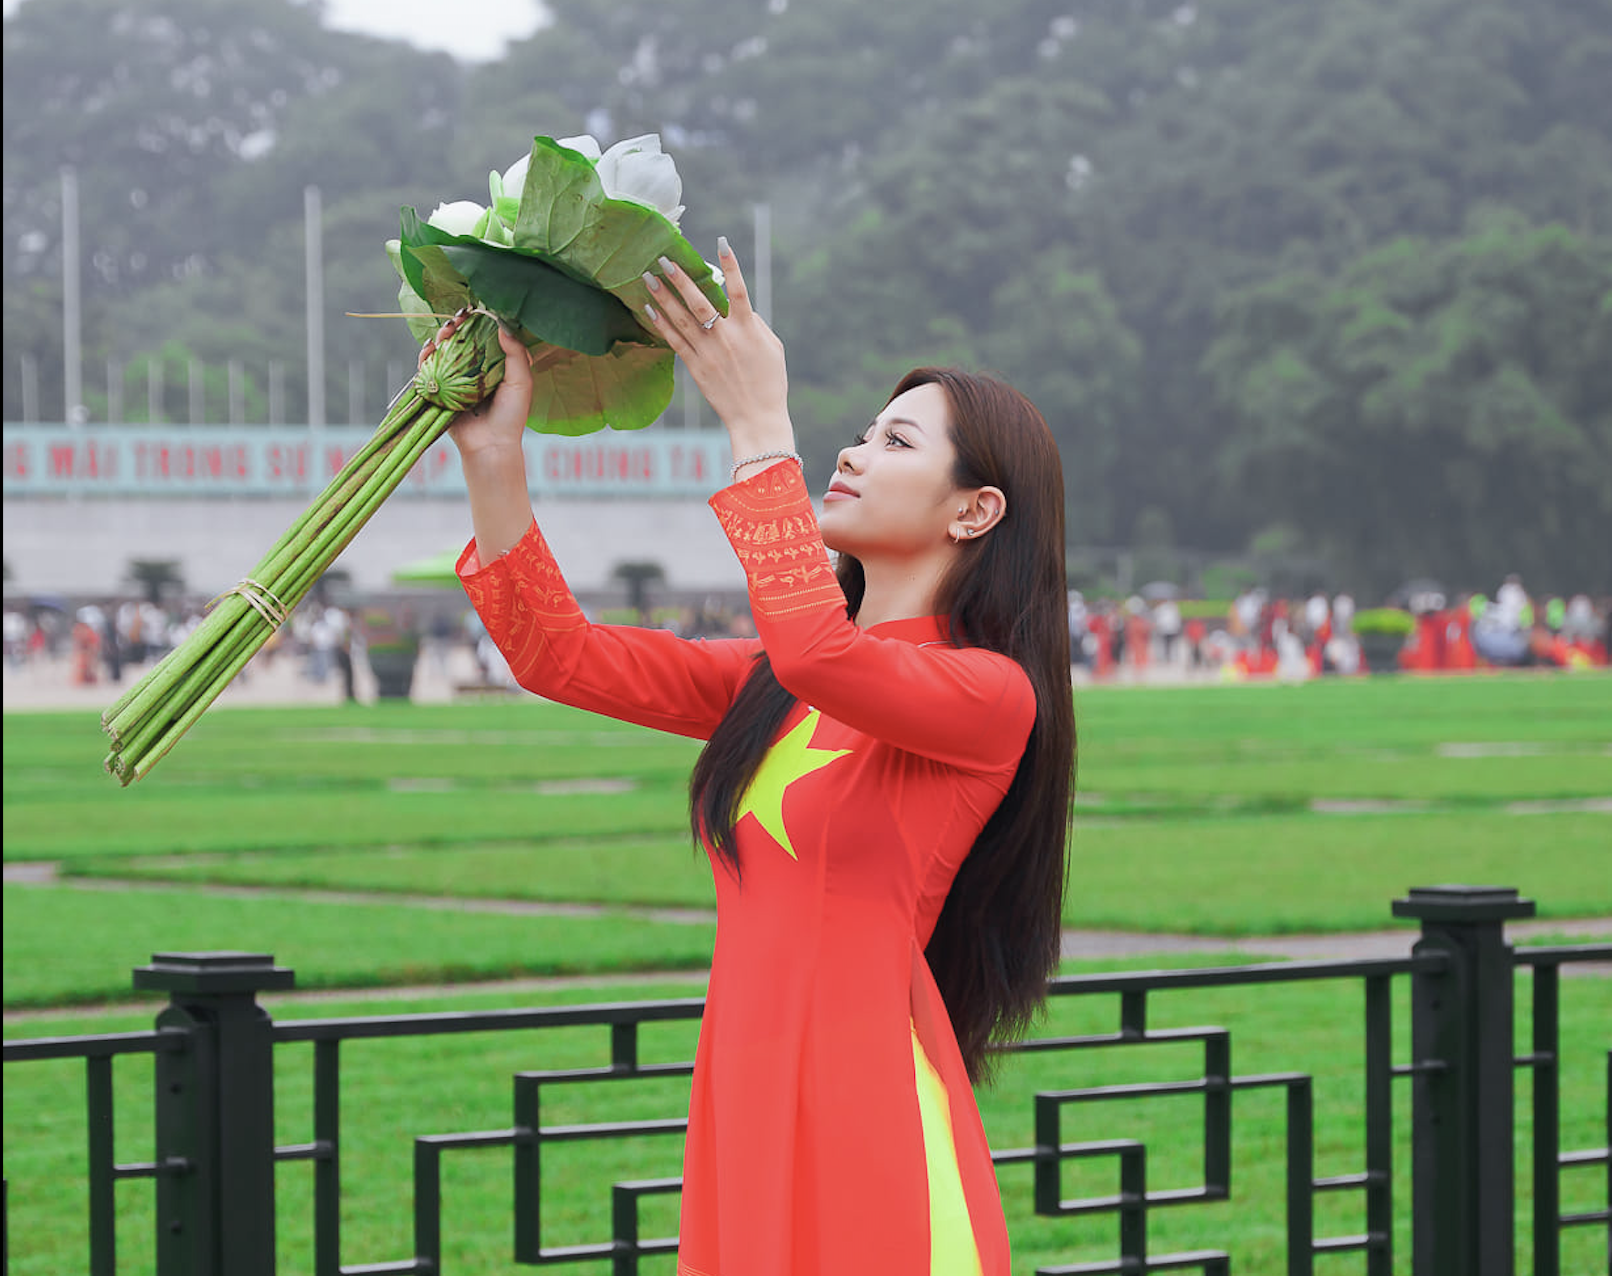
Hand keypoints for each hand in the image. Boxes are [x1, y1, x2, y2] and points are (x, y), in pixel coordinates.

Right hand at [418, 312, 534, 461]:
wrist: (491, 446)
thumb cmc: (511, 416)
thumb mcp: (522, 382)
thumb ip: (515, 354)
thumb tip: (501, 325)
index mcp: (493, 366)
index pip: (481, 337)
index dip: (476, 322)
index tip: (474, 311)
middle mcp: (472, 370)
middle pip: (459, 340)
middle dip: (456, 326)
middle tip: (457, 320)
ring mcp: (453, 380)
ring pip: (442, 352)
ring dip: (441, 338)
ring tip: (445, 332)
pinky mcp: (438, 391)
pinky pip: (427, 370)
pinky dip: (425, 357)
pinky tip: (429, 349)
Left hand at [641, 240, 793, 458]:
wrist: (756, 418)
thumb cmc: (770, 382)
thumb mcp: (773, 348)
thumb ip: (756, 324)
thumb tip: (739, 308)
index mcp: (749, 329)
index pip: (738, 290)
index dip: (730, 266)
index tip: (721, 242)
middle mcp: (726, 338)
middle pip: (700, 301)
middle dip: (681, 279)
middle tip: (664, 259)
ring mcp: (708, 352)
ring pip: (681, 319)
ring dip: (663, 296)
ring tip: (648, 277)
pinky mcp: (696, 367)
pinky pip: (674, 341)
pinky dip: (661, 324)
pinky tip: (649, 309)